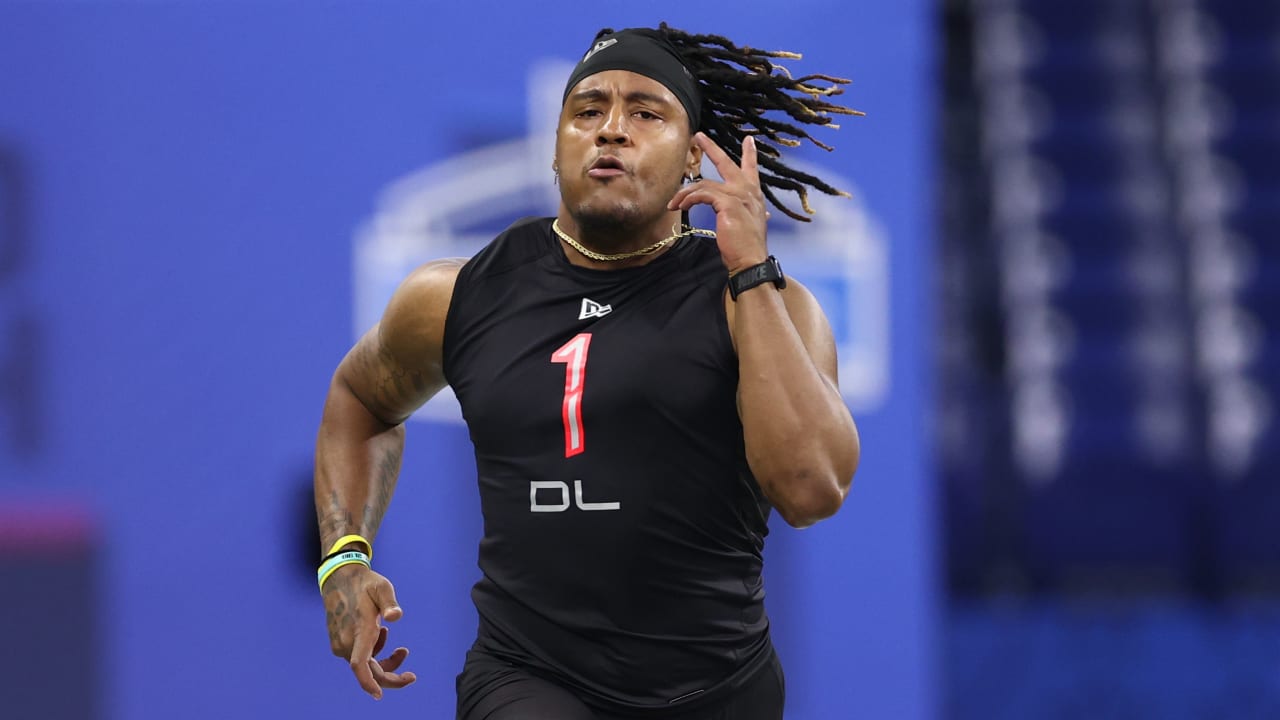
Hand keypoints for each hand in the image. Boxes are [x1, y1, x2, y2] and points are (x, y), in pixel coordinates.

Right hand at [323, 564, 416, 698]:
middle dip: (390, 676)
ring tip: (402, 649)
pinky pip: (358, 657)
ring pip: (364, 665)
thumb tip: (396, 616)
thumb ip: (389, 602)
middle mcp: (347, 641)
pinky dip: (374, 653)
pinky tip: (383, 635)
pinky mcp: (339, 642)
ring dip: (384, 663)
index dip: (369, 682)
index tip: (379, 695)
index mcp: (359, 630)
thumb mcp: (382, 588)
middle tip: (411, 676)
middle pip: (368, 671)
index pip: (360, 664)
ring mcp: (340, 643)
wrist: (339, 578)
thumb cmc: (364, 583)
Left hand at [668, 132, 769, 273]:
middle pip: (726, 163)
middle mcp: (747, 191)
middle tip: (699, 136)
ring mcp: (738, 195)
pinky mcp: (728, 203)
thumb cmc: (747, 247)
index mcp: (754, 196)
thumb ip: (748, 214)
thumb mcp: (748, 225)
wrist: (751, 260)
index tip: (748, 140)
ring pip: (704, 184)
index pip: (752, 169)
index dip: (749, 154)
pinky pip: (702, 194)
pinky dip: (688, 199)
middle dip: (711, 148)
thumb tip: (751, 213)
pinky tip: (681, 206)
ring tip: (674, 203)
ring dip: (685, 193)